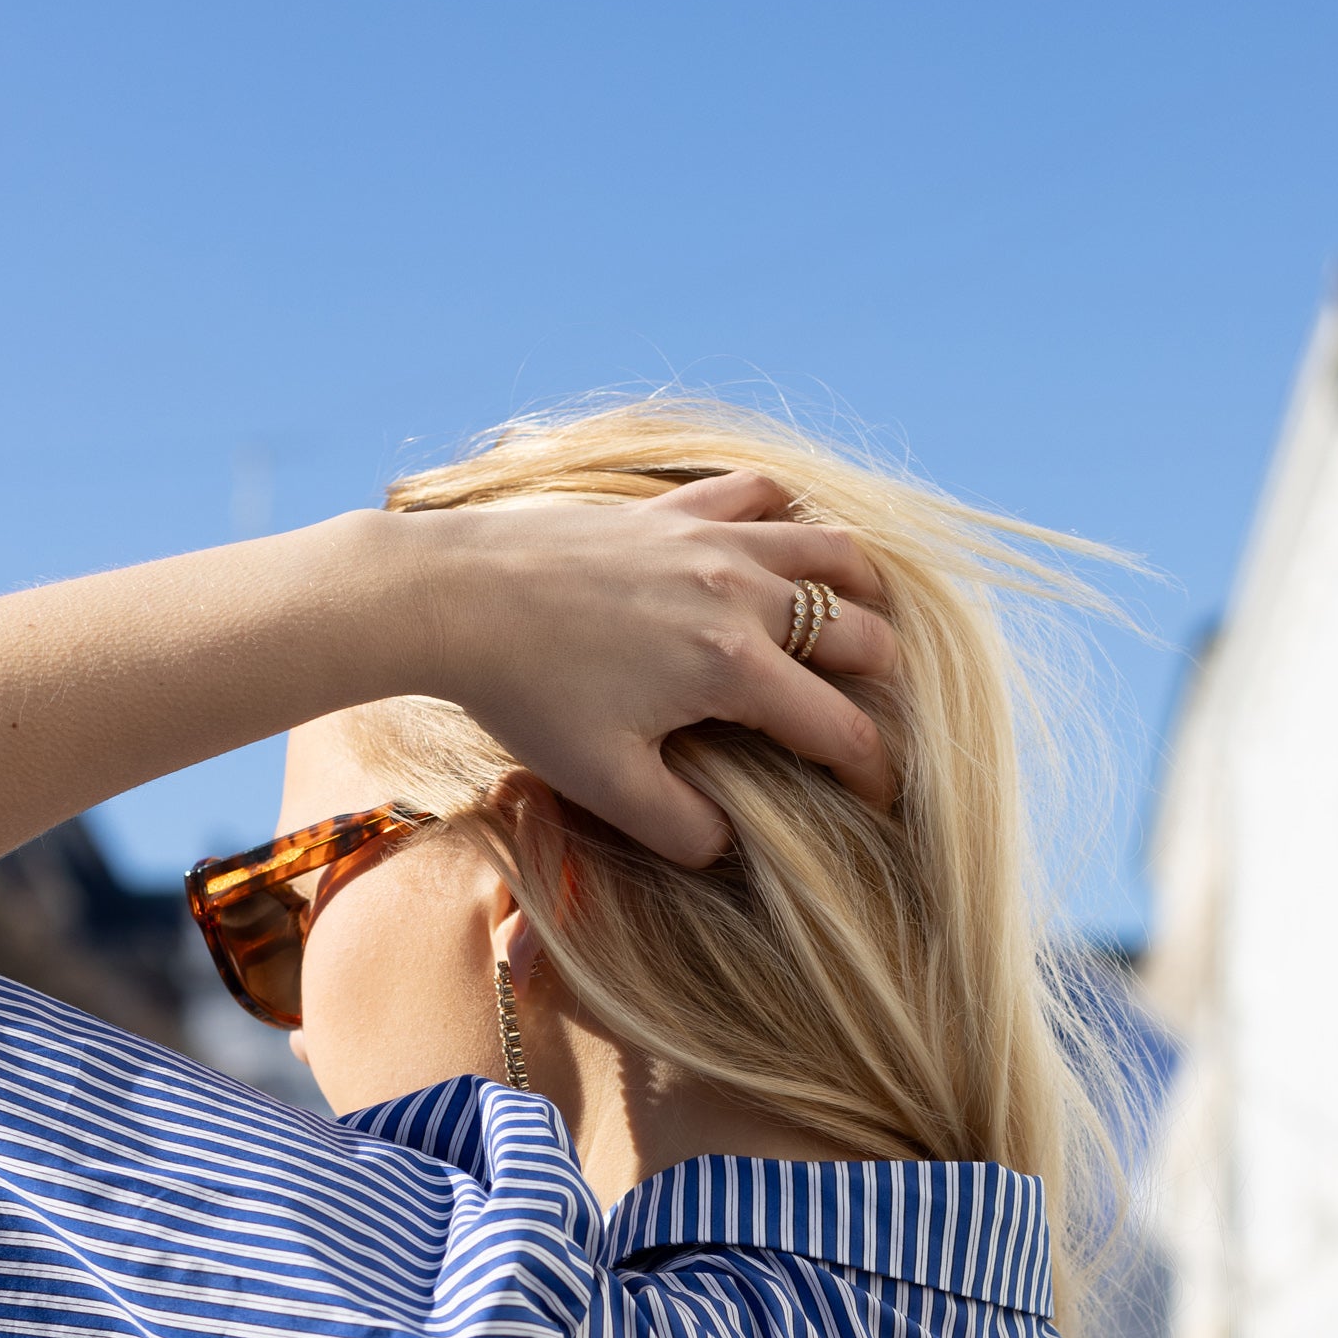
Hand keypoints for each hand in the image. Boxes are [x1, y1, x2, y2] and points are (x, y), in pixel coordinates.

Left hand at [403, 470, 901, 866]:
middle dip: (885, 683)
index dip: (874, 772)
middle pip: (861, 632)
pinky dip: (785, 515)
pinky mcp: (673, 510)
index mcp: (735, 669)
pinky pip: (756, 493)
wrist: (453, 595)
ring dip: (862, 588)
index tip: (880, 798)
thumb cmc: (525, 696)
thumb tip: (730, 844)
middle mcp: (742, 594)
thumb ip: (681, 827)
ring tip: (864, 617)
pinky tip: (779, 538)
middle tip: (870, 712)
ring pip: (829, 549)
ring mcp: (711, 540)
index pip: (842, 728)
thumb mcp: (604, 785)